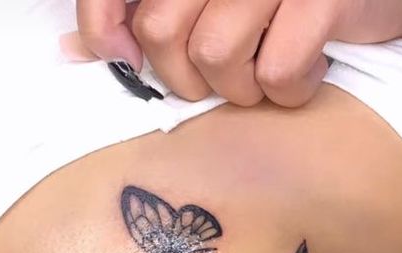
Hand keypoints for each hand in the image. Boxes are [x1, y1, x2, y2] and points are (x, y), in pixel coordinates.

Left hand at [76, 0, 401, 106]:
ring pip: (216, 57)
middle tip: (226, 76)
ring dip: (242, 87)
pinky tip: (309, 73)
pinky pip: (274, 74)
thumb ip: (163, 10)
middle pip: (163, 30)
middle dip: (188, 76)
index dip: (105, 21)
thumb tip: (92, 46)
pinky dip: (290, 92)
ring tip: (271, 70)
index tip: (120, 56)